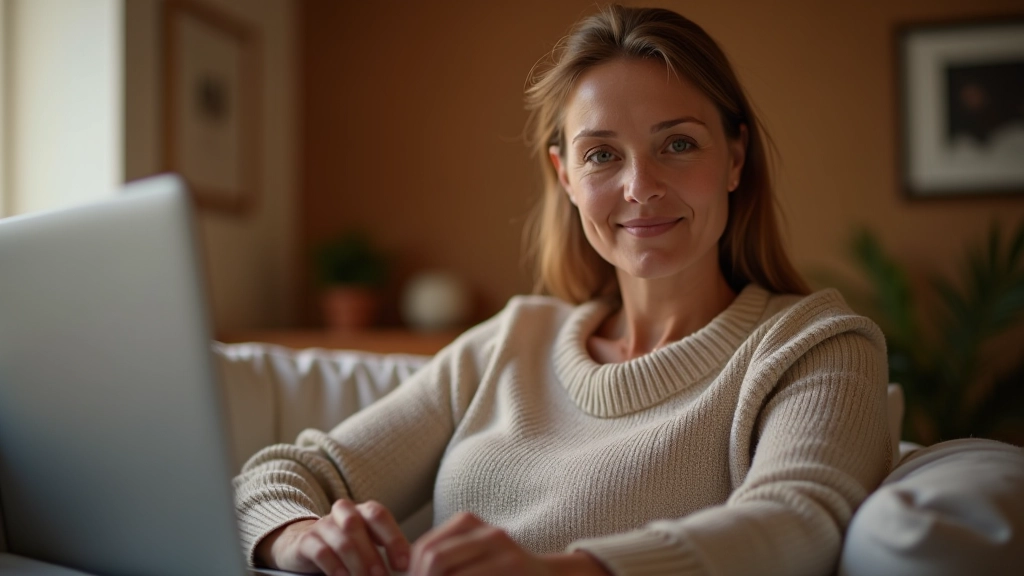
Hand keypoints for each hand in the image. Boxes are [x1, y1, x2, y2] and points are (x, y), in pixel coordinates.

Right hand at [255, 499, 409, 575]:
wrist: (306, 544)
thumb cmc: (347, 545)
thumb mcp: (369, 542)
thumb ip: (388, 550)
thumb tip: (412, 566)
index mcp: (363, 511)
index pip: (379, 516)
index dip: (393, 538)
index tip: (403, 564)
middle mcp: (343, 513)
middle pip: (357, 526)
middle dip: (372, 554)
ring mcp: (323, 525)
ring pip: (340, 539)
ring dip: (356, 563)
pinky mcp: (306, 541)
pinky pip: (321, 551)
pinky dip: (335, 567)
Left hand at [410, 512, 610, 575]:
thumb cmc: (503, 574)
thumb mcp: (472, 558)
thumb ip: (445, 563)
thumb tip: (409, 574)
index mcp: (469, 524)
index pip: (424, 549)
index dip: (413, 574)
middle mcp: (487, 532)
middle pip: (433, 558)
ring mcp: (504, 551)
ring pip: (450, 572)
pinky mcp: (512, 567)